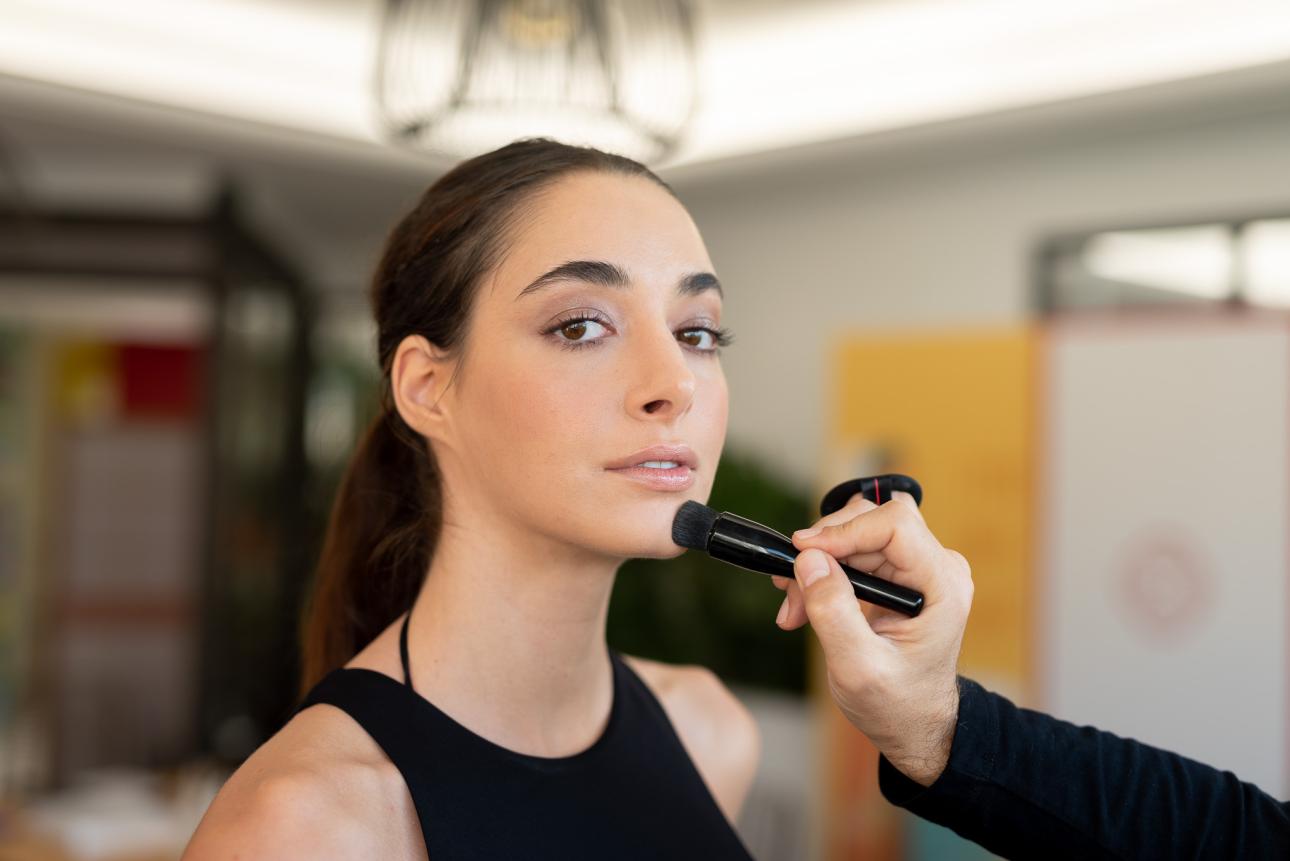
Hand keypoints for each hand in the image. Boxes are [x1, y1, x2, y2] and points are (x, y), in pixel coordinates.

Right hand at [770, 491, 972, 785]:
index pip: (895, 524)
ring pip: (854, 534)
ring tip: (795, 606)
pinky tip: (804, 606)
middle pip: (870, 521)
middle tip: (789, 588)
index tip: (802, 551)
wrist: (913, 723)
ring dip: (817, 564)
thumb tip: (808, 560)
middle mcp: (935, 566)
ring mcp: (916, 567)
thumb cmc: (896, 704)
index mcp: (942, 584)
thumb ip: (833, 612)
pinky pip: (852, 551)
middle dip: (823, 550)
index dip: (845, 530)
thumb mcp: (858, 667)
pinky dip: (822, 572)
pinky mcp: (896, 573)